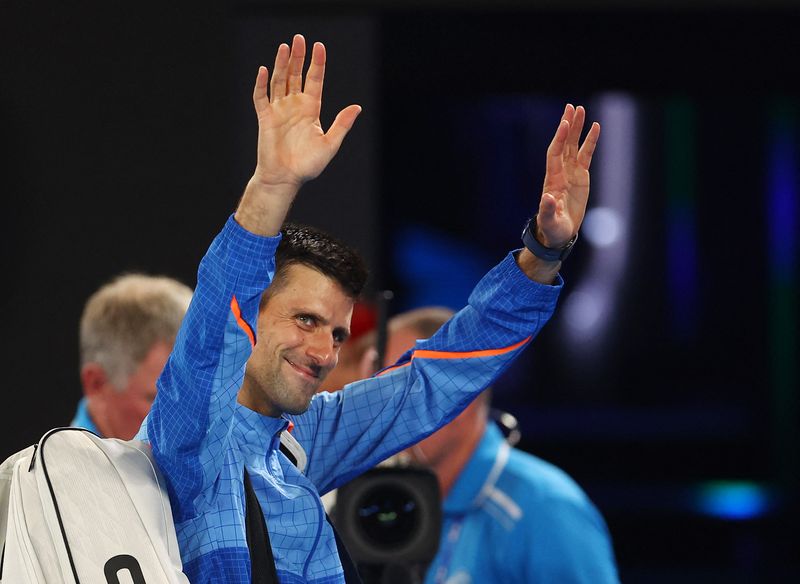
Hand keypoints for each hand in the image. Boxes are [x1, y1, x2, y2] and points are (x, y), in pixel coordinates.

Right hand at [251, 34, 361, 189]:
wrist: (286, 178)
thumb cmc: (308, 165)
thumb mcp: (330, 144)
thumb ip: (342, 125)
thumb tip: (357, 107)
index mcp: (311, 109)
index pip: (314, 80)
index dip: (317, 63)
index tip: (319, 46)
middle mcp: (294, 106)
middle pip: (295, 75)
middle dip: (297, 57)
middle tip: (299, 38)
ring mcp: (279, 110)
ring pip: (279, 81)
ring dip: (280, 64)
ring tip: (284, 47)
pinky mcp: (265, 118)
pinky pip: (261, 97)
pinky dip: (261, 84)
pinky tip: (264, 70)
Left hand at [536, 104, 599, 247]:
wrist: (559, 233)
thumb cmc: (552, 228)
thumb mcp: (550, 221)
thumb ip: (548, 210)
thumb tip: (547, 198)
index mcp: (552, 180)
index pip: (555, 153)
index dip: (559, 138)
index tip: (564, 122)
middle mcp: (560, 172)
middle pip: (563, 143)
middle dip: (567, 126)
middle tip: (571, 107)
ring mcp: (570, 172)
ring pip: (573, 145)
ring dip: (577, 128)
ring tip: (581, 109)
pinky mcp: (581, 176)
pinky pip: (586, 154)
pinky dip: (590, 141)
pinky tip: (595, 127)